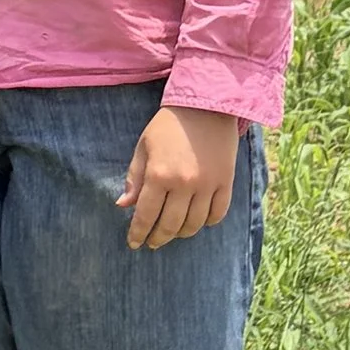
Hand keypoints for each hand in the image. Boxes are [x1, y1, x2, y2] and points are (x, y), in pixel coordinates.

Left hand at [117, 107, 240, 248]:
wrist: (206, 105)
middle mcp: (184, 183)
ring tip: (172, 233)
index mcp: (159, 174)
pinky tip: (197, 221)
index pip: (146, 215)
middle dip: (158, 238)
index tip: (134, 243)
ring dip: (181, 233)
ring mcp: (208, 184)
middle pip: (170, 225)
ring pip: (194, 224)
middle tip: (152, 242)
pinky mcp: (226, 182)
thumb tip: (123, 206)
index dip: (138, 233)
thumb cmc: (168, 126)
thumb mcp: (144, 147)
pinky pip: (217, 214)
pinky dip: (206, 222)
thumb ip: (134, 178)